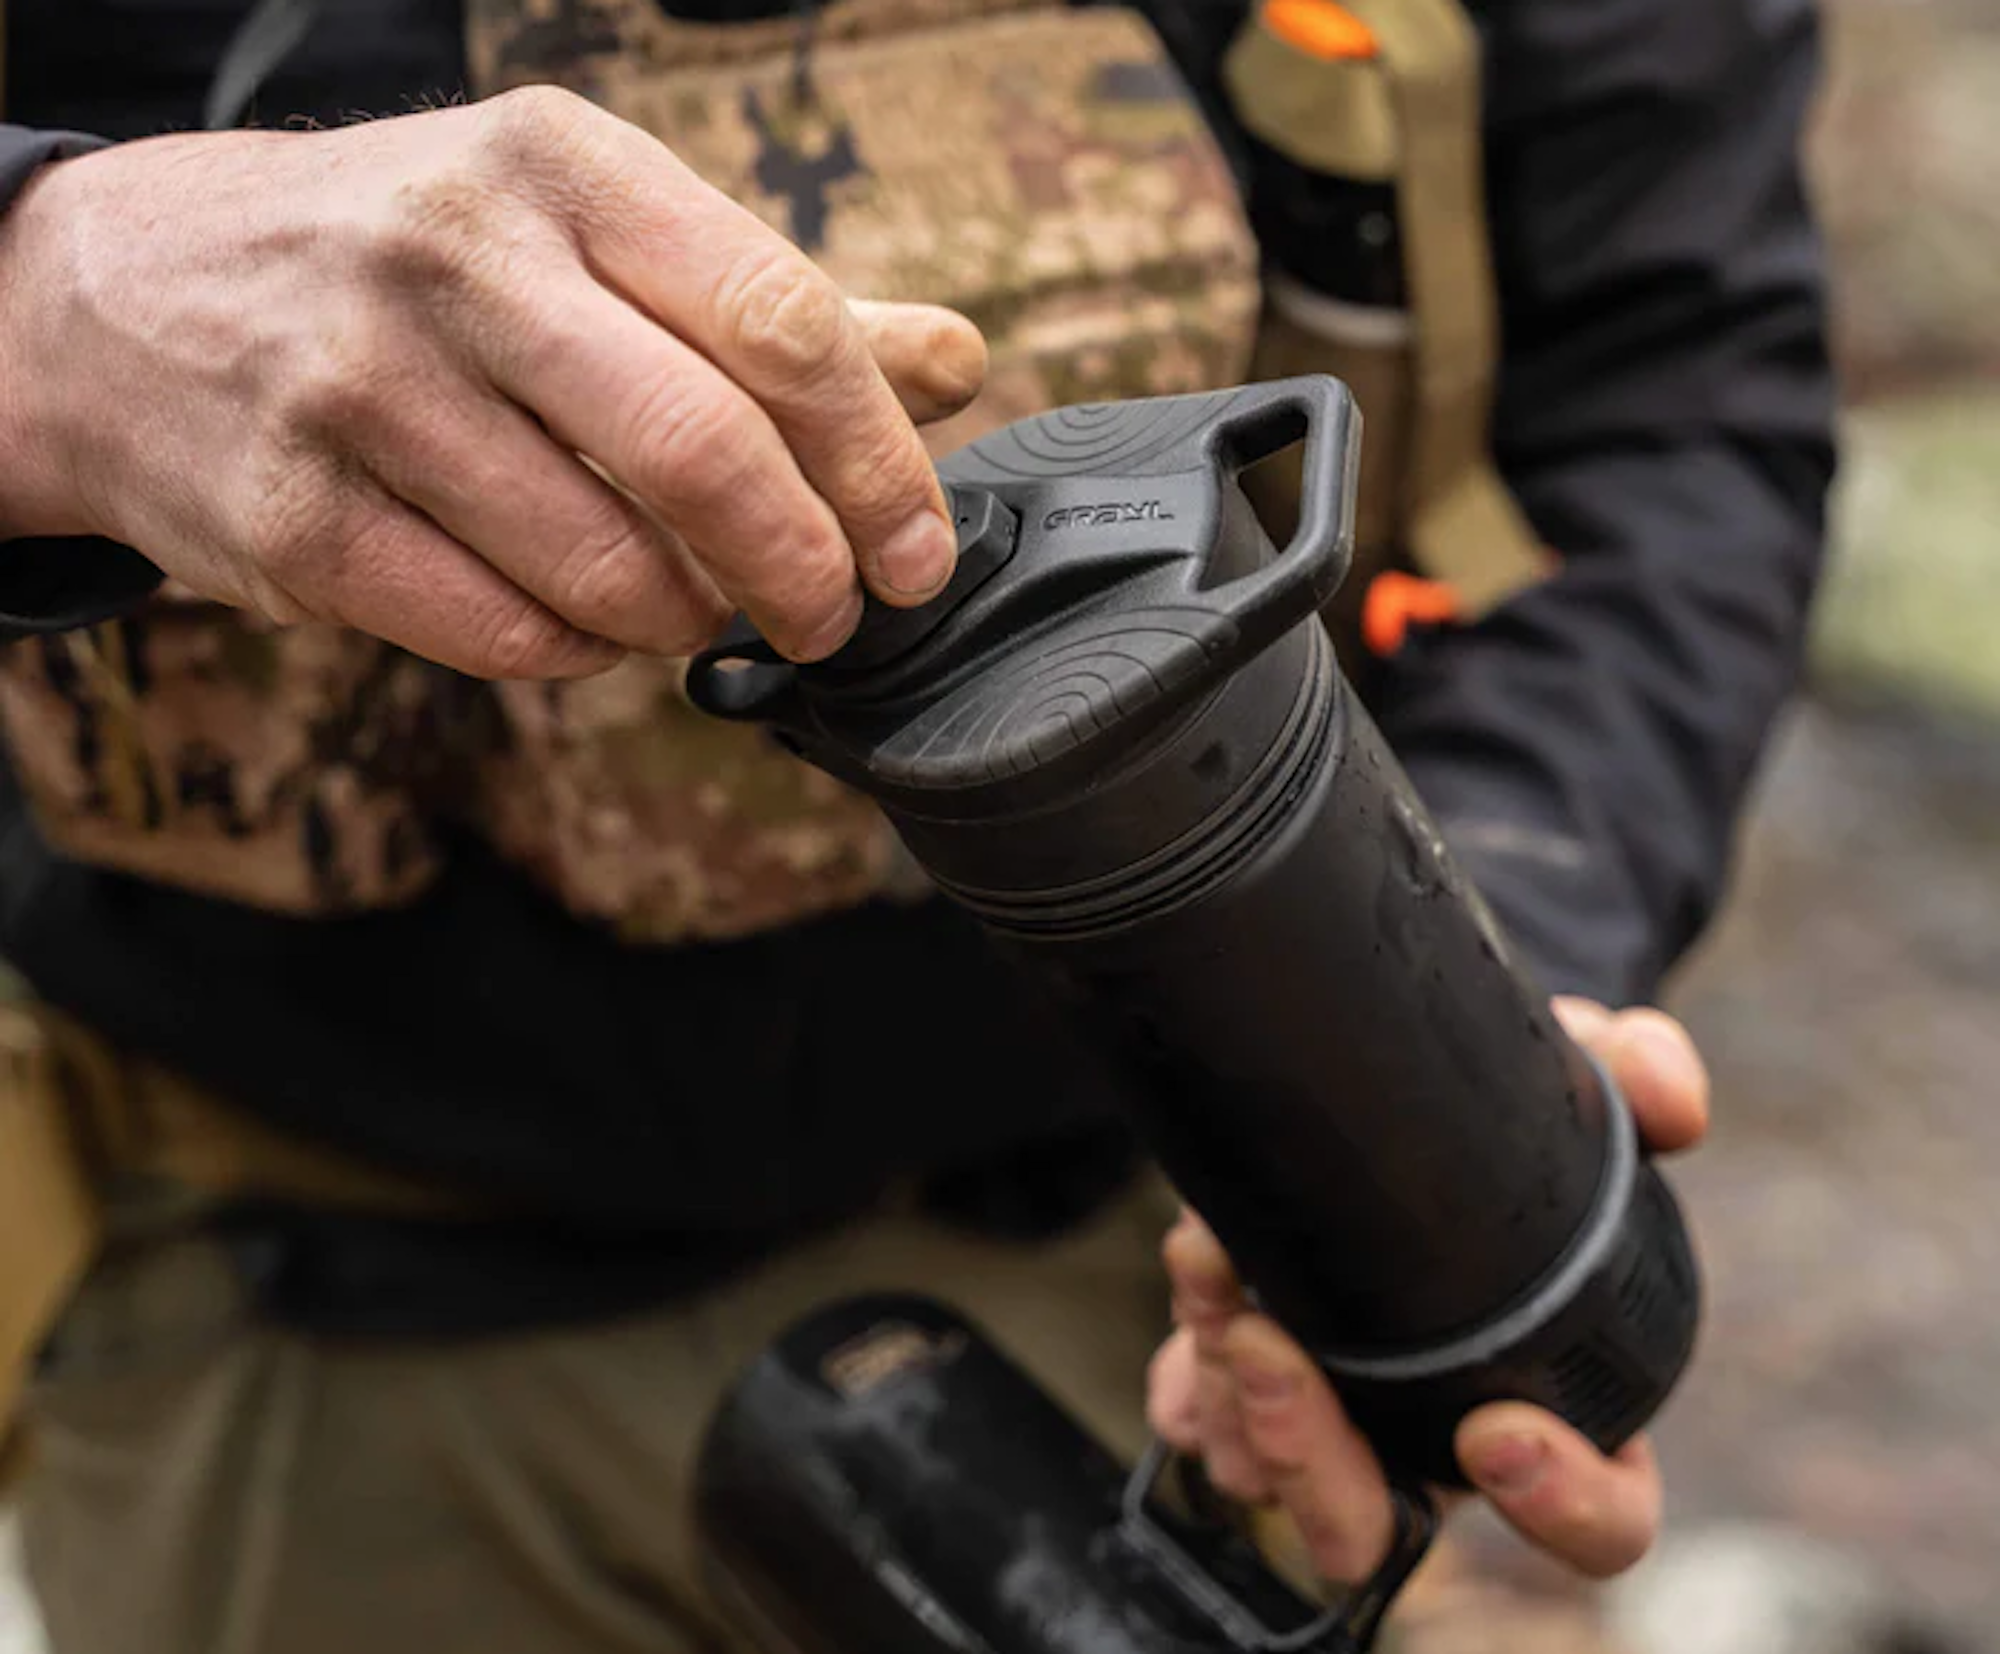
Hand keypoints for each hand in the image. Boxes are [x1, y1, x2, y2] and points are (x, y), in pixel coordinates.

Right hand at [0, 90, 986, 675]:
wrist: (125, 297)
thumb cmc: (411, 270)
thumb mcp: (582, 230)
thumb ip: (769, 303)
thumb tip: (958, 362)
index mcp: (561, 166)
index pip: (780, 321)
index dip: (878, 462)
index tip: (914, 555)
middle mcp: (456, 257)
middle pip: (704, 451)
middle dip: (802, 570)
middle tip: (830, 621)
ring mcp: (359, 386)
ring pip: (605, 565)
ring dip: (683, 620)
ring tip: (689, 610)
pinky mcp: (293, 516)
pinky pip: (503, 632)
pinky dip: (577, 653)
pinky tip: (580, 621)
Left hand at [1146, 997, 1710, 1581]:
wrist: (1400, 1079)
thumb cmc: (1512, 1112)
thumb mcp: (1580, 1074)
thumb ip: (1640, 1074)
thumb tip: (1669, 1101)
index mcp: (1560, 1400)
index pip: (1599, 1521)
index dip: (1563, 1506)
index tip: (1498, 1432)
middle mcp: (1435, 1432)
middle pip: (1376, 1526)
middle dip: (1312, 1458)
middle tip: (1271, 1350)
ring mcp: (1336, 1415)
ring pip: (1268, 1473)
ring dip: (1227, 1391)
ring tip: (1211, 1269)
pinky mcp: (1247, 1377)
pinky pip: (1204, 1413)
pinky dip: (1186, 1361)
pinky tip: (1199, 1273)